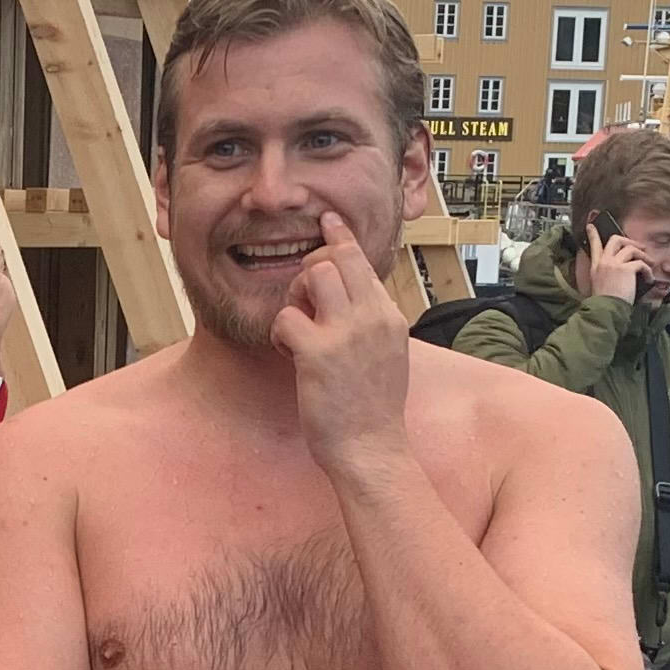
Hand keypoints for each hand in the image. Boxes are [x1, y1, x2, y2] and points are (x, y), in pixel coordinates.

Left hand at [268, 208, 415, 474]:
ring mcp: (347, 333)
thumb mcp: (387, 355)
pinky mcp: (319, 353)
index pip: (363, 261)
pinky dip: (280, 333)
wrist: (372, 449)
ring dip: (295, 296)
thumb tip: (351, 297)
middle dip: (310, 268)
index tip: (328, 220)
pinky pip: (286, 317)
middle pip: (334, 258)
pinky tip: (290, 354)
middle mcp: (372, 316)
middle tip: (303, 297)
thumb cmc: (373, 410)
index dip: (340, 237)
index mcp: (389, 316)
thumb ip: (371, 323)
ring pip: (312, 275)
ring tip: (299, 328)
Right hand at [585, 232, 664, 303]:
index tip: (591, 227)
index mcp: (596, 266)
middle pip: (615, 240)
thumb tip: (620, 271)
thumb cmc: (604, 303)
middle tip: (638, 247)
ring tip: (649, 263)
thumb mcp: (598, 286)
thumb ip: (605, 275)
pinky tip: (649, 278)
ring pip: (631, 249)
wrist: (605, 310)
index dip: (593, 234)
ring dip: (643, 255)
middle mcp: (604, 262)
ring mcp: (614, 264)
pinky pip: (641, 263)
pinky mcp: (626, 269)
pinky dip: (648, 270)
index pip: (594, 245)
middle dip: (629, 241)